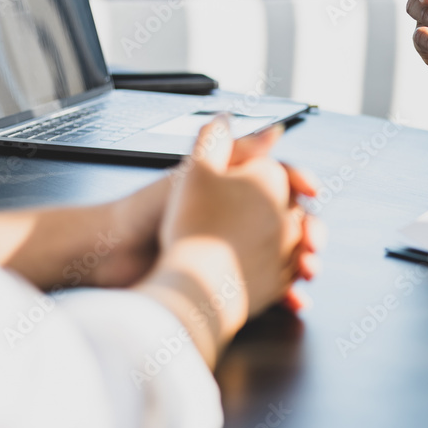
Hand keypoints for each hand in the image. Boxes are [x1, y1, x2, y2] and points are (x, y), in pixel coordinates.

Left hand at [90, 124, 313, 289]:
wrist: (113, 255)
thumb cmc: (147, 210)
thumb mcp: (197, 173)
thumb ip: (235, 150)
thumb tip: (275, 129)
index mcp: (232, 189)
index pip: (279, 181)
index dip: (300, 185)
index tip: (313, 191)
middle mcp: (237, 218)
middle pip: (289, 221)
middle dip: (309, 230)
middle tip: (314, 240)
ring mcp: (235, 251)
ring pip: (284, 256)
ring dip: (303, 262)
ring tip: (309, 269)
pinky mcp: (230, 282)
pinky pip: (268, 288)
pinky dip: (286, 293)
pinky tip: (294, 298)